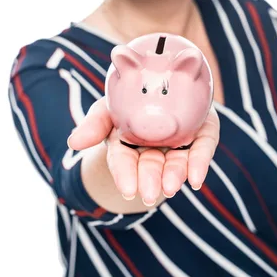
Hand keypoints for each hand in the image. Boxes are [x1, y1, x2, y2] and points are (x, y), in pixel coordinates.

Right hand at [68, 97, 219, 205]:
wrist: (165, 84)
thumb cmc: (128, 100)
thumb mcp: (107, 109)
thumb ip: (95, 124)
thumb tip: (74, 142)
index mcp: (129, 143)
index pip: (124, 161)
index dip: (125, 175)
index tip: (128, 189)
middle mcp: (155, 147)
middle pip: (151, 166)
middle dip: (150, 180)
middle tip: (149, 193)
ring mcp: (180, 141)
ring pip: (177, 163)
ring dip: (174, 176)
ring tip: (171, 187)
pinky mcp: (203, 132)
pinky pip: (203, 148)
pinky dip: (200, 163)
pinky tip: (196, 180)